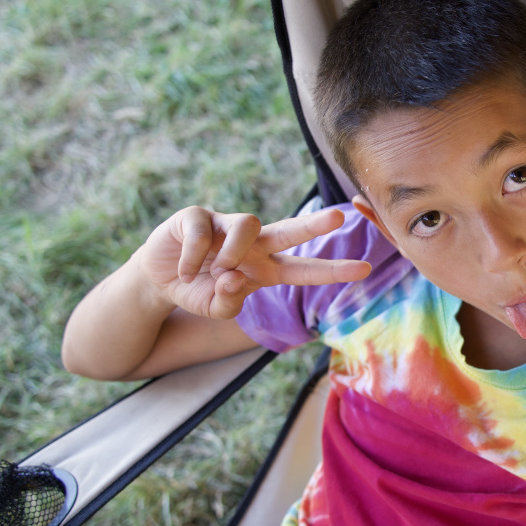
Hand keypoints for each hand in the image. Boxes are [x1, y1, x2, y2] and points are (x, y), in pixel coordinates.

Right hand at [136, 206, 370, 319]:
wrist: (159, 279)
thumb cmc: (198, 290)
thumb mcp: (216, 308)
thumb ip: (229, 302)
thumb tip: (234, 278)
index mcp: (266, 268)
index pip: (305, 269)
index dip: (333, 271)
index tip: (365, 269)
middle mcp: (254, 244)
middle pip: (290, 230)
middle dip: (314, 224)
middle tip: (338, 216)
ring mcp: (226, 225)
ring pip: (248, 225)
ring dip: (233, 253)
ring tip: (217, 270)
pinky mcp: (198, 216)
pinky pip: (204, 231)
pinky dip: (193, 257)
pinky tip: (185, 270)